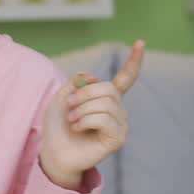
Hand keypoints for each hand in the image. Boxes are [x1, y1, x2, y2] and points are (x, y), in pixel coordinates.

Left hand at [39, 40, 145, 188]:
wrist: (53, 151)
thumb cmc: (57, 127)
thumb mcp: (62, 97)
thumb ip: (77, 82)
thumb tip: (94, 77)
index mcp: (106, 99)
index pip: (125, 78)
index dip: (134, 61)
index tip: (141, 42)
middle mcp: (117, 110)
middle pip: (108, 89)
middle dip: (84, 94)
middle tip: (69, 106)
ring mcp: (120, 125)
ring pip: (105, 103)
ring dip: (81, 109)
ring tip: (73, 121)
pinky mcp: (118, 139)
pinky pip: (104, 119)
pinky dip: (85, 121)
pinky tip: (78, 129)